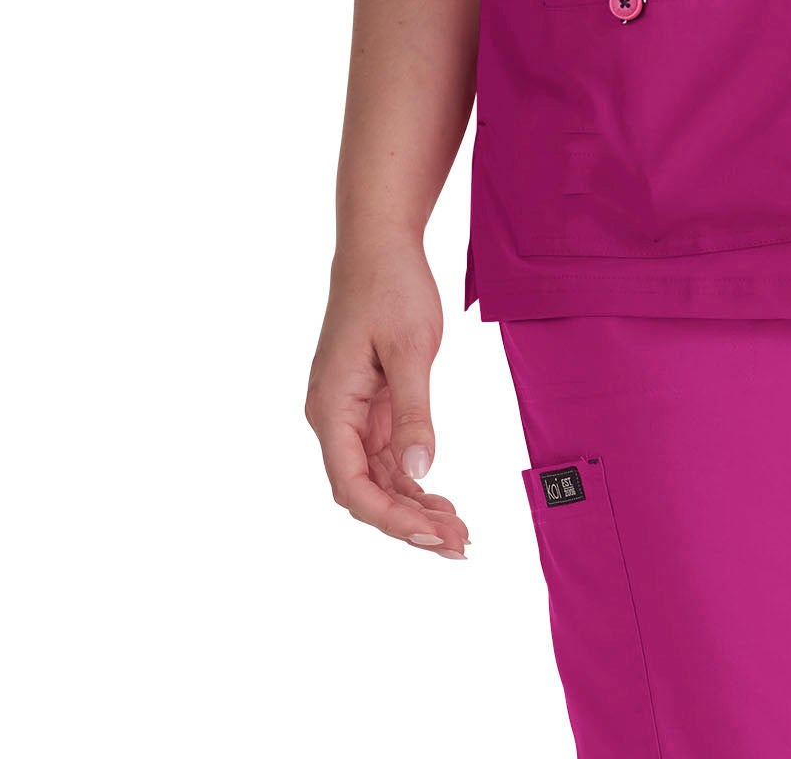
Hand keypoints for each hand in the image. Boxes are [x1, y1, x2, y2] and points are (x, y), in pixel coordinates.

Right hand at [305, 237, 468, 556]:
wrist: (380, 245)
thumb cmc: (390, 287)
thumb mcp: (410, 348)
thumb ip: (413, 414)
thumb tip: (417, 474)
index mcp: (331, 408)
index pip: (352, 484)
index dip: (391, 518)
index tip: (433, 535)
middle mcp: (333, 418)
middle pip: (365, 490)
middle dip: (409, 523)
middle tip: (460, 545)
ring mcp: (351, 413)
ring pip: (378, 478)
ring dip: (414, 506)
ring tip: (459, 530)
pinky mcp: (370, 405)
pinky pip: (387, 455)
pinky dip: (413, 480)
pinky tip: (440, 498)